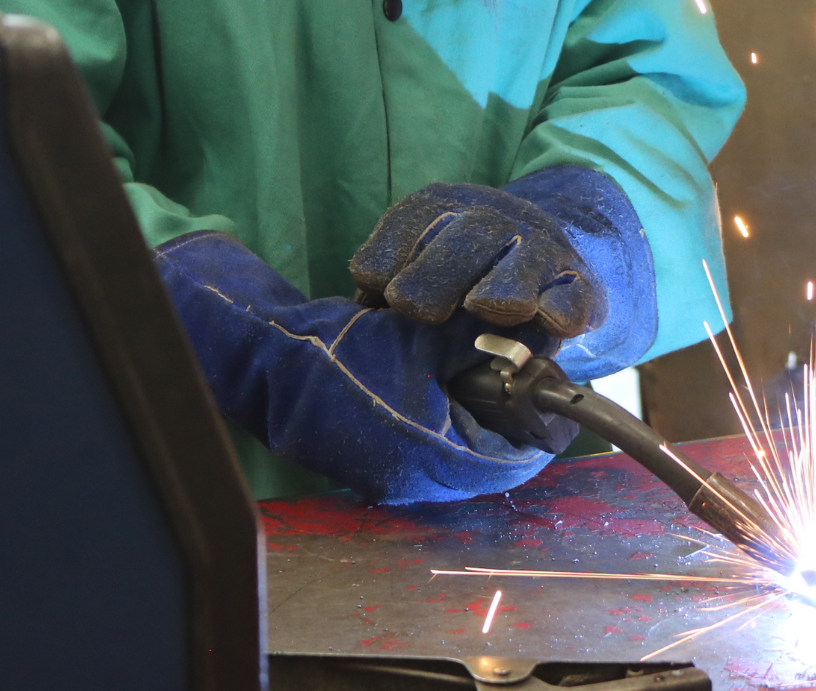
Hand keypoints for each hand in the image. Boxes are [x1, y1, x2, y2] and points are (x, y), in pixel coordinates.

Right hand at [155, 232, 550, 503]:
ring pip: (459, 460)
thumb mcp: (425, 337)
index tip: (547, 392)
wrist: (268, 361)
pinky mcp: (372, 468)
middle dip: (508, 423)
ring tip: (488, 382)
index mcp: (428, 460)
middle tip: (522, 384)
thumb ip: (483, 339)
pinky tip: (446, 390)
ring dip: (477, 424)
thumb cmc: (342, 349)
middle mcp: (411, 483)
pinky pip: (429, 456)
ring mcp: (389, 479)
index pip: (508, 459)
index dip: (535, 425)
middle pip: (486, 463)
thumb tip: (534, 333)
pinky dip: (446, 426)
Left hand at [351, 180, 603, 335]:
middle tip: (416, 309)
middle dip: (437, 271)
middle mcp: (498, 220)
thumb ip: (391, 288)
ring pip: (525, 260)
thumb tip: (359, 319)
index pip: (415, 218)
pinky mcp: (580, 287)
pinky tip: (548, 319)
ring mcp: (543, 251)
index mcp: (448, 210)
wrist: (549, 266)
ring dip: (502, 285)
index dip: (391, 251)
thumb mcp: (423, 267)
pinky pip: (574, 294)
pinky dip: (562, 307)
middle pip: (469, 234)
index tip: (375, 287)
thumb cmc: (465, 277)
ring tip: (482, 306)